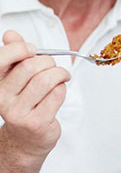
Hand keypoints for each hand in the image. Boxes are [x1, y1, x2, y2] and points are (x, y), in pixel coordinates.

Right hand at [0, 30, 69, 161]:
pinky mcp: (36, 122)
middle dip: (49, 62)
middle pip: (31, 67)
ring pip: (47, 79)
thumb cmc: (26, 103)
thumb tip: (10, 33)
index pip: (3, 58)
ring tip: (61, 77)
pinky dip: (63, 89)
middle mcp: (2, 98)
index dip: (21, 48)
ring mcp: (18, 112)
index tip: (33, 49)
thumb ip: (15, 56)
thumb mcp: (17, 78)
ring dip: (60, 74)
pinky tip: (58, 93)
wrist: (27, 139)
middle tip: (53, 67)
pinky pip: (57, 94)